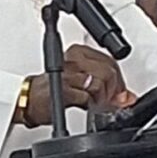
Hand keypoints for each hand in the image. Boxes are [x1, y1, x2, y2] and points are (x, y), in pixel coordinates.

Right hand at [20, 45, 135, 125]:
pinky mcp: (63, 90)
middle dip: (113, 90)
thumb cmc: (52, 89)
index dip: (119, 79)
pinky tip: (85, 106)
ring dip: (102, 99)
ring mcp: (68, 74)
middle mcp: (73, 60)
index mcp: (78, 52)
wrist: (29, 99)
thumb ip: (106, 85)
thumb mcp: (82, 81)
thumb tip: (127, 97)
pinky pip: (87, 97)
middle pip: (108, 71)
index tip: (119, 92)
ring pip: (99, 83)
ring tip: (94, 103)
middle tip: (108, 100)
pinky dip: (91, 105)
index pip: (110, 61)